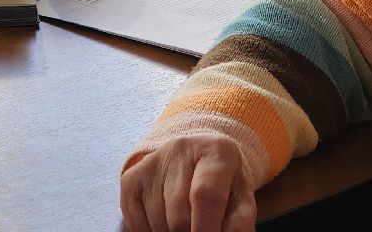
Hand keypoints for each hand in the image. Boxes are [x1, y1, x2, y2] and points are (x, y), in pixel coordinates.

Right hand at [120, 134, 256, 231]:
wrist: (199, 158)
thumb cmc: (224, 185)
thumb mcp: (241, 199)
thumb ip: (238, 223)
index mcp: (216, 152)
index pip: (206, 195)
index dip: (205, 228)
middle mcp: (180, 148)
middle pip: (180, 214)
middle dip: (189, 231)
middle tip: (199, 226)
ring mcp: (152, 161)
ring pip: (158, 222)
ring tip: (185, 221)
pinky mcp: (131, 177)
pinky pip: (136, 223)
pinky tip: (166, 220)